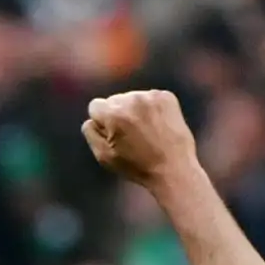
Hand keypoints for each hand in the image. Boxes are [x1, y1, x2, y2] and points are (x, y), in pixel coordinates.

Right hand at [81, 89, 198, 187]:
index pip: (95, 106)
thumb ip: (90, 133)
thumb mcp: (104, 156)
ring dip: (134, 111)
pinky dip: (150, 109)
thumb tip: (91, 119)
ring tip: (145, 132)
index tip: (112, 136)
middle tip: (130, 136)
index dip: (102, 123)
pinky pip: (149, 98)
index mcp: (114, 113)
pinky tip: (156, 126)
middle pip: (114, 100)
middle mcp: (132, 99)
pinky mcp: (166, 97)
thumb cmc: (137, 167)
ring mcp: (151, 96)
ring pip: (131, 98)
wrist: (174, 168)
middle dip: (117, 114)